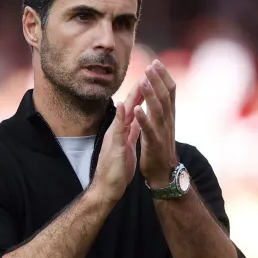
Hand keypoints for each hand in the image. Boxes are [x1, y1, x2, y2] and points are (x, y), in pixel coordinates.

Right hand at [91, 83, 142, 202]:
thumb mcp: (127, 145)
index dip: (142, 93)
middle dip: (139, 89)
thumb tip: (135, 120)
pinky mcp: (115, 146)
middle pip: (129, 106)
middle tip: (148, 71)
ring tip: (139, 82)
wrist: (107, 187)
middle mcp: (118, 130)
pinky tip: (124, 106)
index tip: (151, 78)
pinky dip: (121, 117)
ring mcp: (115, 137)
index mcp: (123, 129)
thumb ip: (129, 131)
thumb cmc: (117, 167)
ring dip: (131, 98)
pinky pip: (119, 130)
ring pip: (124, 113)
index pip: (134, 108)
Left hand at [135, 60, 178, 188]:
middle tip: (152, 65)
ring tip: (144, 81)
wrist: (163, 173)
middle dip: (158, 80)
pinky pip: (149, 129)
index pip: (169, 91)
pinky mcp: (154, 144)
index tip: (156, 62)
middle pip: (165, 96)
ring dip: (151, 94)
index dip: (163, 76)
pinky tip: (137, 109)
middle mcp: (168, 121)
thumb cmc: (160, 148)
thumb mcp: (161, 126)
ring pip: (158, 110)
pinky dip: (144, 118)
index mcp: (168, 116)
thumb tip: (158, 93)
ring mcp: (162, 132)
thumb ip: (160, 110)